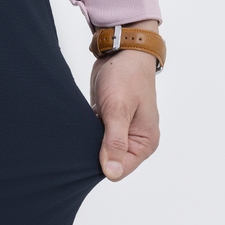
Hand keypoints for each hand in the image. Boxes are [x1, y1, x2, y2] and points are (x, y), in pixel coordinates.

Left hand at [90, 20, 160, 181]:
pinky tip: (80, 122)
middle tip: (83, 134)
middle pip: (109, 160)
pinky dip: (85, 131)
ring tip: (82, 126)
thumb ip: (115, 141)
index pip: (121, 169)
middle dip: (94, 151)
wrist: (121, 51)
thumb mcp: (119, 109)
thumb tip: (112, 173)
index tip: (90, 147)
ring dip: (88, 140)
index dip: (103, 163)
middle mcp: (134, 140)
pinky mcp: (107, 122)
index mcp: (144, 142)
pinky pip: (93, 136)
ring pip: (98, 148)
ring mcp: (120, 131)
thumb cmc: (126, 76)